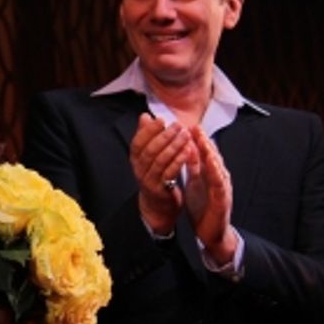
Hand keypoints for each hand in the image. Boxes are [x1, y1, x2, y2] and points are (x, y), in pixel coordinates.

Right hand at [130, 115, 193, 234]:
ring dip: (174, 146)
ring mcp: (150, 181)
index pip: (138, 142)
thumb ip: (147, 136)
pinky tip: (188, 150)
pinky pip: (170, 173)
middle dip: (165, 136)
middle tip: (178, 126)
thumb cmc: (155, 176)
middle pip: (150, 150)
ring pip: (161, 160)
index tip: (161, 120)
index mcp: (135, 160)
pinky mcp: (161, 190)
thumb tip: (144, 116)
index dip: (148, 131)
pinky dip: (179, 160)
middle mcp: (140, 170)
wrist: (157, 207)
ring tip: (185, 135)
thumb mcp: (147, 156)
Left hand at [183, 127, 237, 261]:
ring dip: (211, 152)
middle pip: (212, 156)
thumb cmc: (203, 208)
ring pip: (217, 166)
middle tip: (196, 127)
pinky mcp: (222, 199)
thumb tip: (187, 149)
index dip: (198, 140)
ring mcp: (222, 188)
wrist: (211, 233)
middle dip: (204, 141)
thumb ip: (193, 168)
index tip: (189, 126)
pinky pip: (219, 182)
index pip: (205, 154)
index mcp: (210, 174)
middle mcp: (219, 178)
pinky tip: (210, 161)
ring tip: (203, 140)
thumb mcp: (195, 184)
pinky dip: (215, 170)